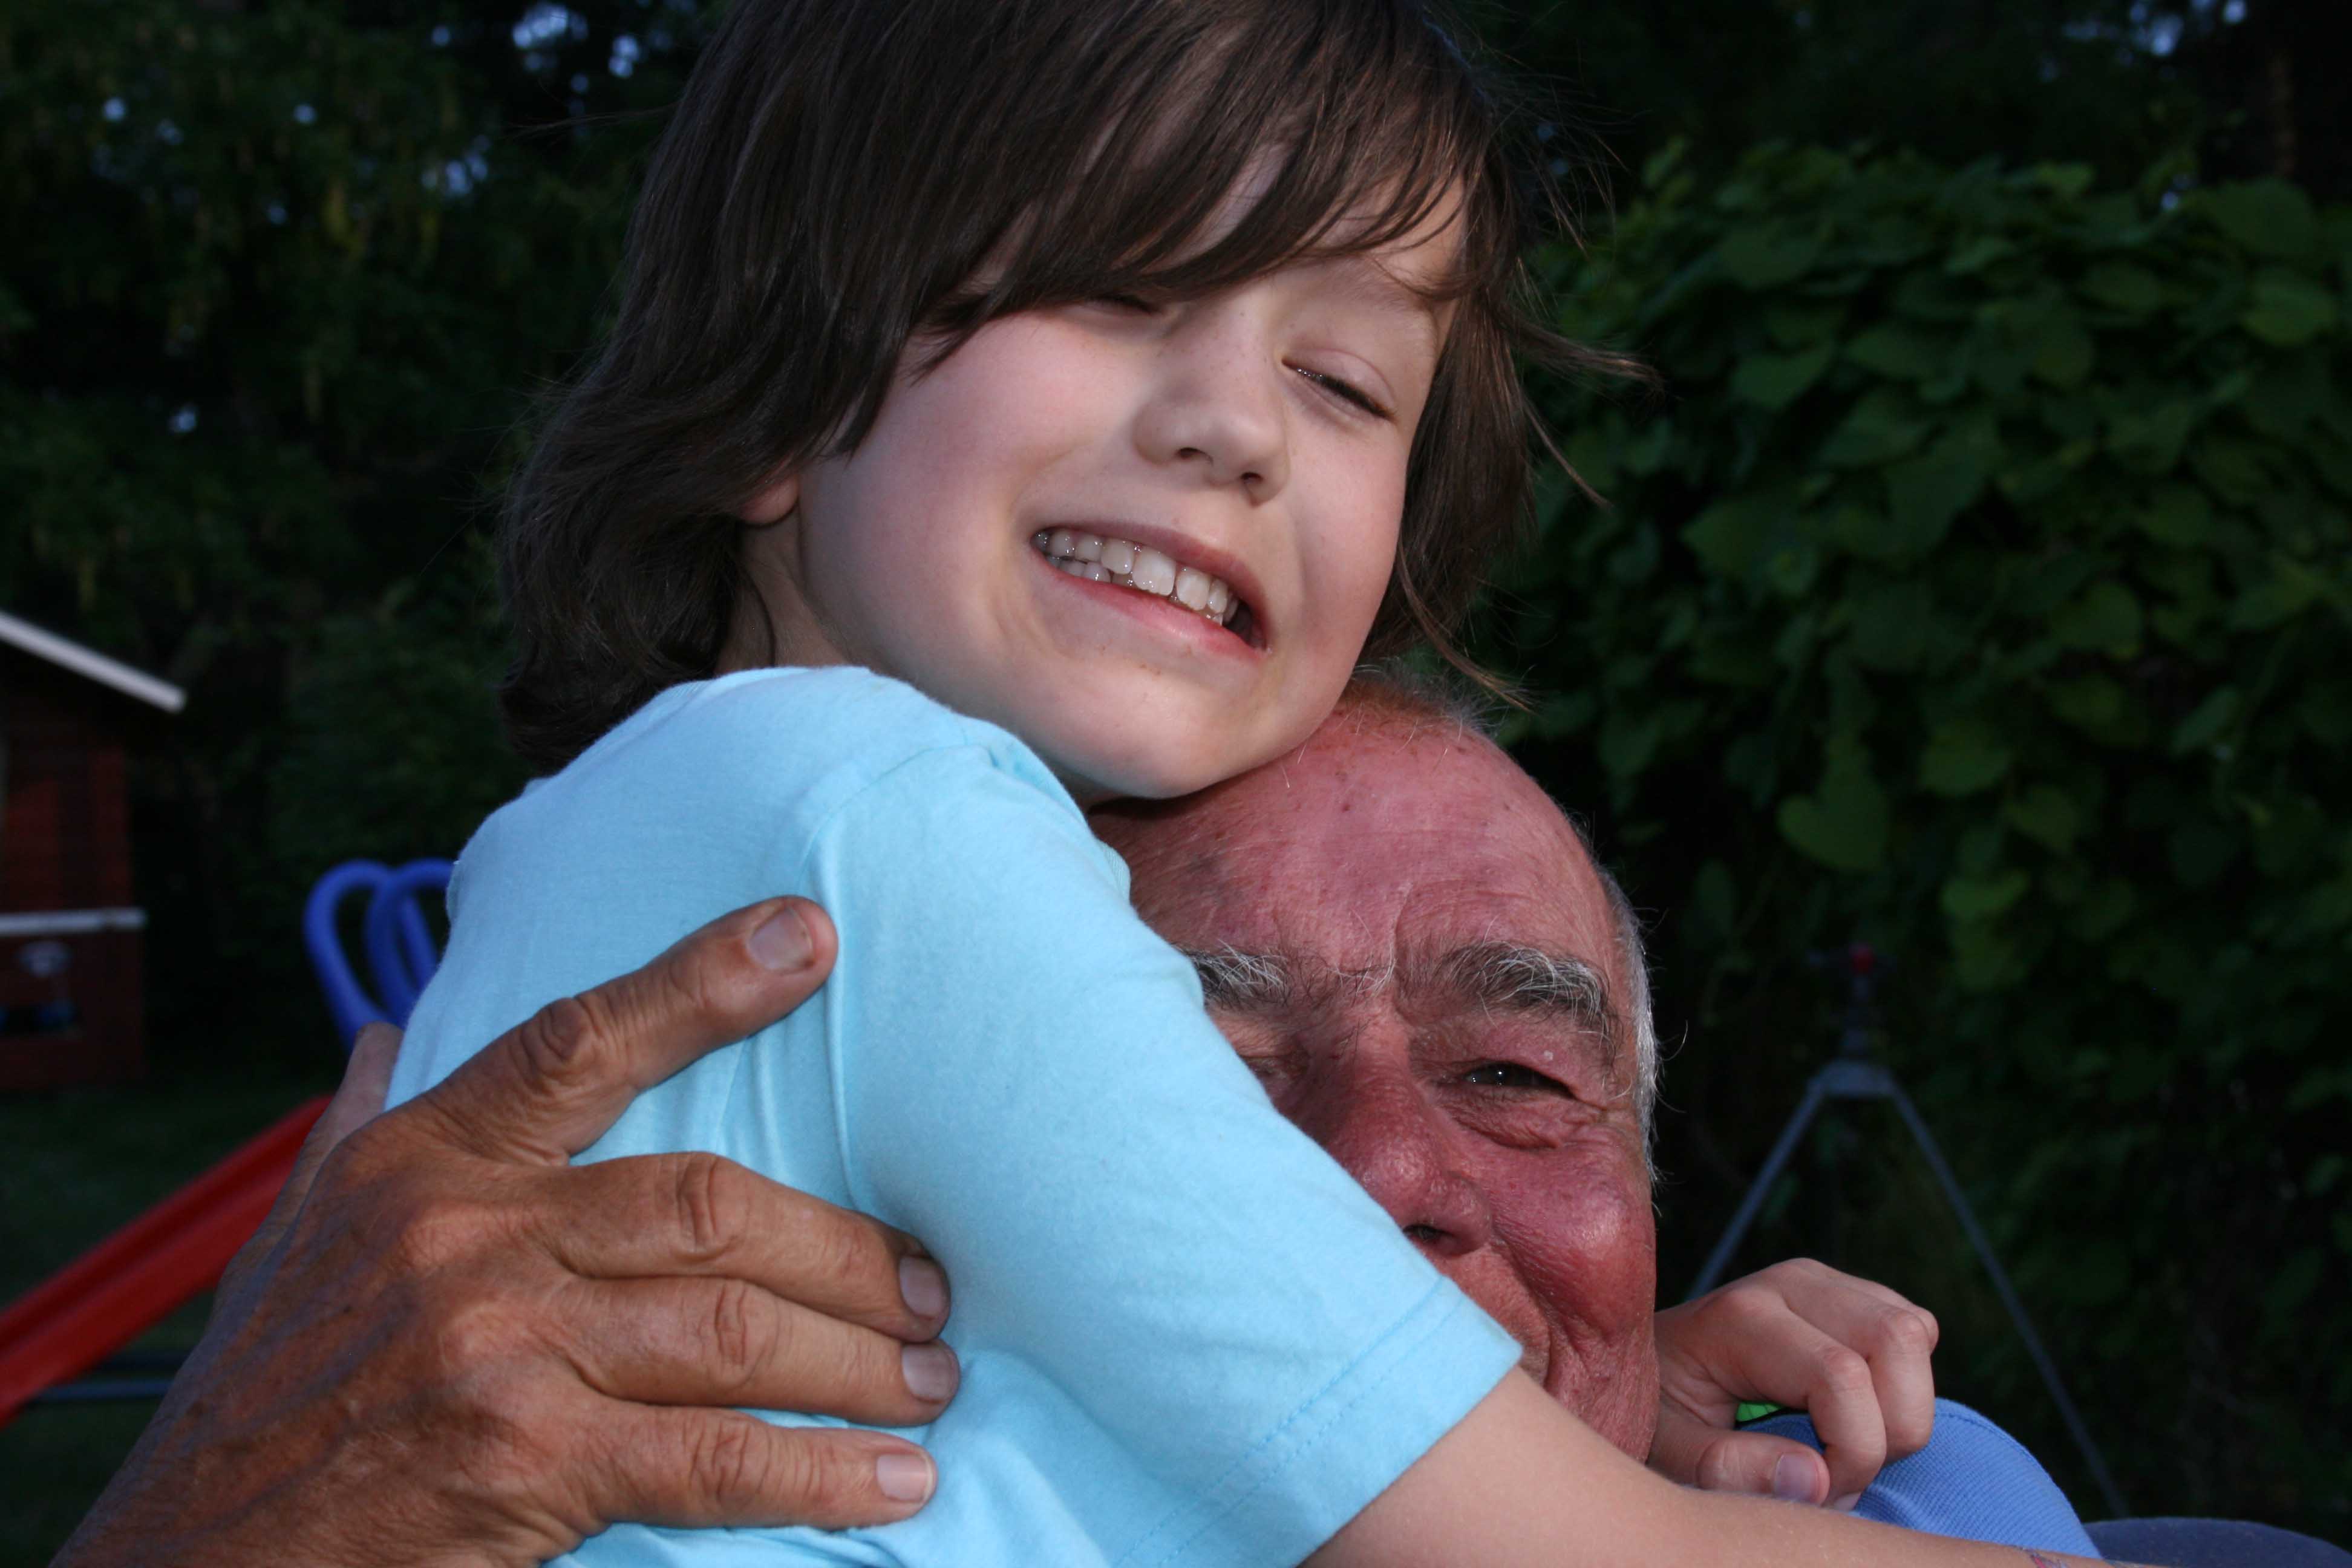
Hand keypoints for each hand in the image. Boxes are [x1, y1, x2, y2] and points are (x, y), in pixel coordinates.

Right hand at [54, 898, 955, 1567]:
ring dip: (858, 1359)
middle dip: (844, 1251)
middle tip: (930, 1290)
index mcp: (421, 1160)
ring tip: (932, 1381)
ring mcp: (495, 1346)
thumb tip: (391, 1031)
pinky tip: (894, 1479)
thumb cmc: (261, 1394)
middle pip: (709, 1205)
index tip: (811, 937)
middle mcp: (464, 1234)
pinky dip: (821, 1473)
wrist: (182, 1564)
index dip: (702, 982)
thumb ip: (362, 1131)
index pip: (578, 1042)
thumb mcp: (296, 1238)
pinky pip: (713, 1458)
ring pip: (732, 1328)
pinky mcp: (522, 1461)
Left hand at [1647, 1258, 1937, 1508]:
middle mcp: (1790, 1283)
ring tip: (1844, 1446)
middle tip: (1840, 1474)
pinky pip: (1914, 1331)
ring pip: (1915, 1333)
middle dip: (1890, 1429)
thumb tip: (1816, 1478)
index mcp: (1740, 1316)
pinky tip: (1854, 1414)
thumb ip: (1726, 1467)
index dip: (1854, 1451)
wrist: (1655, 1368)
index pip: (1841, 1375)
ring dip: (1900, 1409)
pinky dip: (1903, 1386)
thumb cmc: (1660, 1411)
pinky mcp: (1852, 1293)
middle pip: (1896, 1340)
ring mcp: (1824, 1281)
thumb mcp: (1668, 1450)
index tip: (1822, 1491)